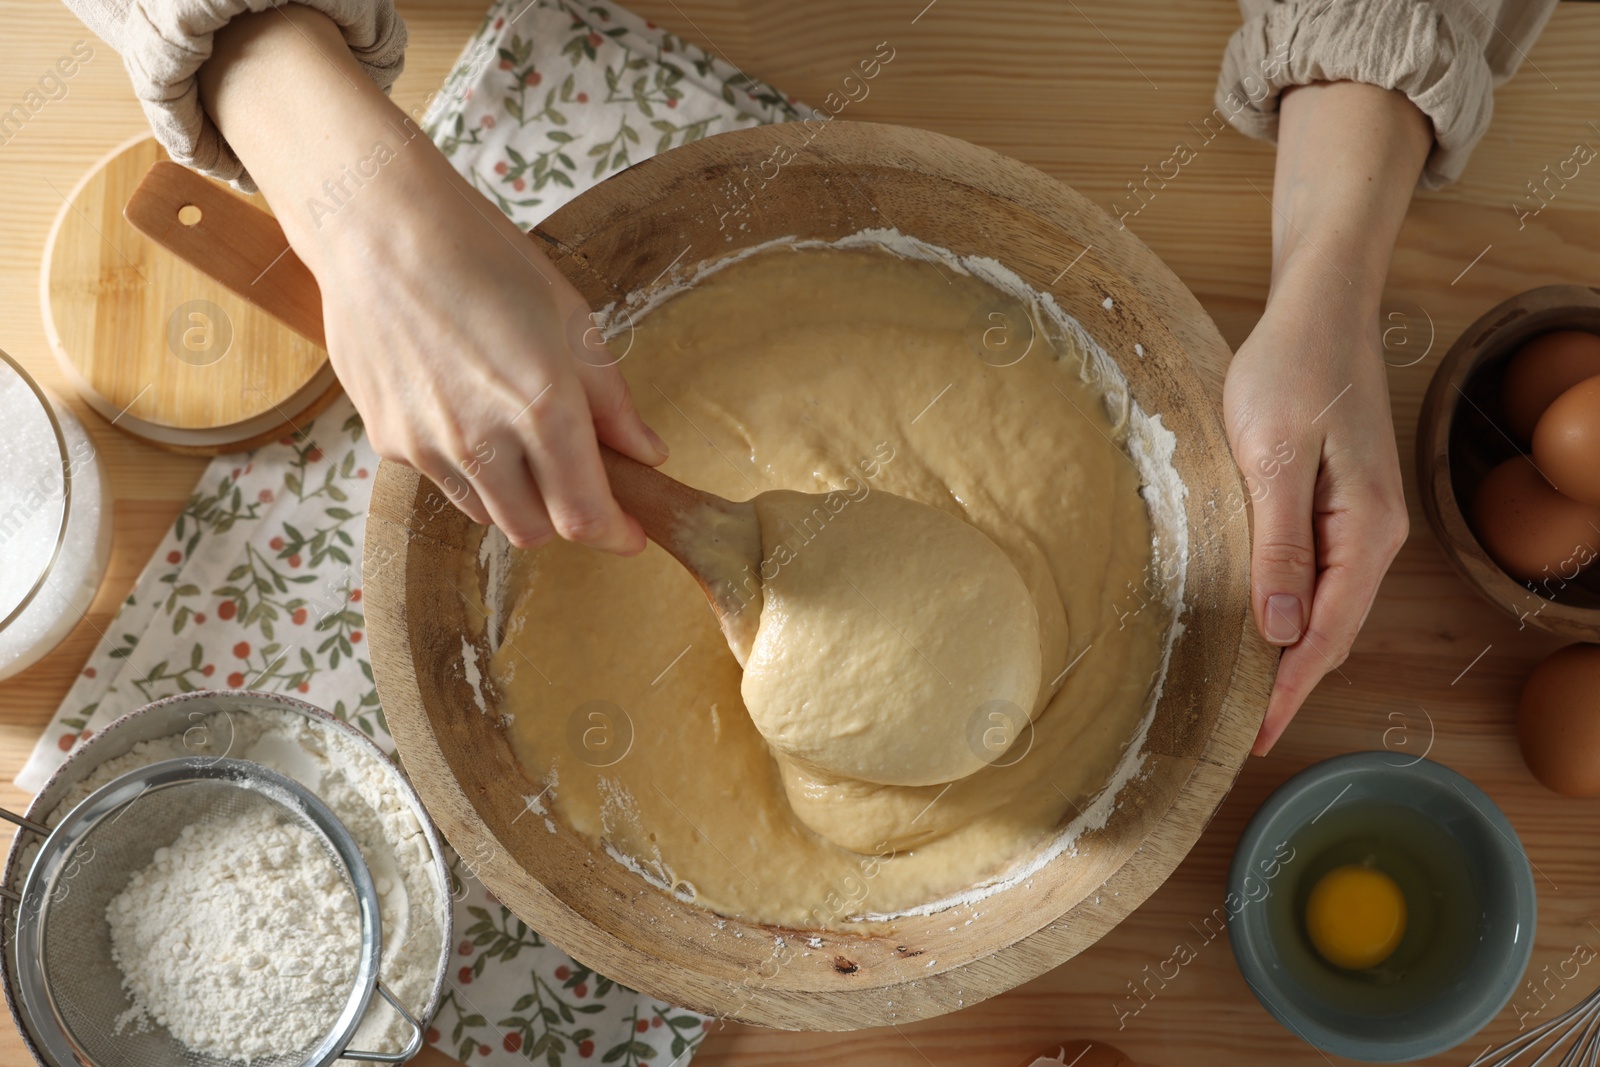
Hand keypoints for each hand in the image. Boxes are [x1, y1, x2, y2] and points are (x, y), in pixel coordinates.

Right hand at [199, 4, 666, 553]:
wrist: (379, 229)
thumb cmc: (486, 259)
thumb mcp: (572, 320)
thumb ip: (612, 401)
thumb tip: (648, 454)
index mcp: (543, 409)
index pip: (584, 517)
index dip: (615, 536)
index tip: (631, 534)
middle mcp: (483, 441)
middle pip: (535, 532)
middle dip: (564, 517)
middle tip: (578, 478)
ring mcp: (428, 446)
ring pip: (487, 514)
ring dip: (515, 496)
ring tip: (519, 434)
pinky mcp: (389, 440)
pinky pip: (441, 480)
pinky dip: (468, 468)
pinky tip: (467, 409)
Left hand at [1231, 80, 1431, 753]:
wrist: (1316, 309)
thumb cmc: (1290, 373)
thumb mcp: (1273, 460)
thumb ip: (1279, 545)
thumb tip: (1282, 630)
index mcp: (1366, 531)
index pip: (1327, 633)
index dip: (1291, 688)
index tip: (1257, 735)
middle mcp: (1374, 534)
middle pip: (1333, 630)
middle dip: (1293, 683)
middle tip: (1245, 732)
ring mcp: (1359, 519)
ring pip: (1327, 606)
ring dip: (1291, 651)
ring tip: (1248, 696)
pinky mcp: (1338, 502)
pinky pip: (1318, 574)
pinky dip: (1291, 610)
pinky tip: (1262, 625)